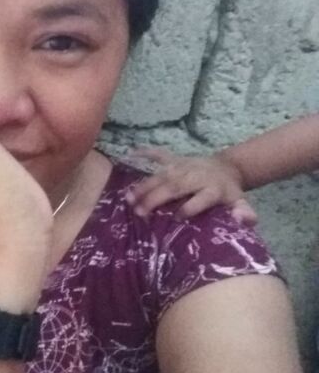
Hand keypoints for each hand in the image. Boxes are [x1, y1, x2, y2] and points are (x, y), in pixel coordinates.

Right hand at [125, 148, 257, 223]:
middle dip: (157, 199)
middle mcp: (195, 177)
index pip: (201, 199)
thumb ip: (244, 213)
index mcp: (212, 190)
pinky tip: (132, 153)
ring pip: (162, 176)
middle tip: (140, 212)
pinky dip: (146, 153)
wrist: (226, 168)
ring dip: (145, 186)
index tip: (177, 218)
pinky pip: (160, 155)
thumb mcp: (240, 203)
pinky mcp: (175, 160)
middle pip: (175, 187)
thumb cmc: (228, 193)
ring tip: (128, 198)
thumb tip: (244, 219)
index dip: (190, 207)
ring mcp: (183, 167)